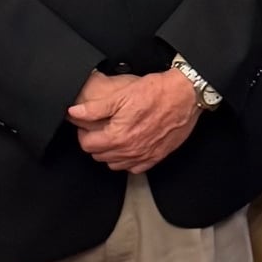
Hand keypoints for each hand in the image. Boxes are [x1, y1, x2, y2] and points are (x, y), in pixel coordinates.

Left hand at [68, 69, 199, 172]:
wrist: (186, 94)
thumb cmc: (157, 92)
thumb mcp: (121, 95)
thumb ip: (94, 108)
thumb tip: (75, 113)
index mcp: (117, 136)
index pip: (87, 145)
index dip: (84, 133)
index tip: (88, 125)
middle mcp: (130, 150)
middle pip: (100, 156)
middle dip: (97, 143)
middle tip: (102, 128)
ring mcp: (145, 155)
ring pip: (116, 164)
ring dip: (112, 153)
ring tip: (116, 137)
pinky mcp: (158, 155)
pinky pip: (136, 168)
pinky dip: (130, 161)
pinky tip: (132, 147)